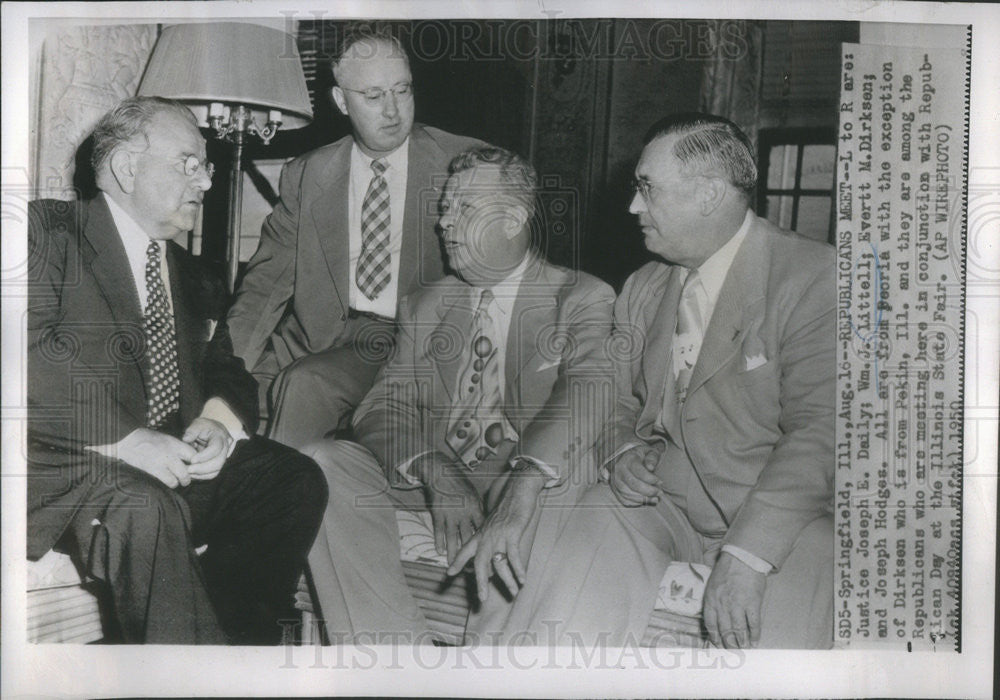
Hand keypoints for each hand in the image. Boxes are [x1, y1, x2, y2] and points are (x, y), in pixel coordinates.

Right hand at [86, 428, 195, 487]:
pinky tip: (167, 482)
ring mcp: (163, 460)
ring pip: (182, 477)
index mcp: (175, 443)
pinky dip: (170, 483)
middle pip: (190, 468)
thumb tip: (188, 459)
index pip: (194, 454)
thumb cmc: (145, 439)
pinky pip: (169, 481)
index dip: (196, 463)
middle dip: (190, 475)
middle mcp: (172, 452)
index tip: (193, 467)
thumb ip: (176, 448)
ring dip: (180, 481)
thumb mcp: (165, 439)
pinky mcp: (153, 469)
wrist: (126, 439)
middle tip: (186, 478)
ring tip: (177, 481)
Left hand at [182, 417, 231, 480]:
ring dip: (201, 474)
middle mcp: (225, 448)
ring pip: (216, 470)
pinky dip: (202, 476)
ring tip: (188, 473)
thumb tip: (186, 439)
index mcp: (220, 437)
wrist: (211, 430)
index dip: (205, 456)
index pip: (216, 448)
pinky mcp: (218, 464)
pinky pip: (212, 474)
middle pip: (218, 462)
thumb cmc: (203, 427)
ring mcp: (223, 457)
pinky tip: (191, 475)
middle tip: (188, 470)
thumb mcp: (197, 424)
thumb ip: (192, 431)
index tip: (192, 460)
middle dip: (203, 468)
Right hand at [418, 453, 484, 565]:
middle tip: (473, 566)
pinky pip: (439, 531)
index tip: (487, 553)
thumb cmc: (459, 483)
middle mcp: (464, 514)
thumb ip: (478, 509)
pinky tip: (439, 551)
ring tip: (454, 565)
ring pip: (453, 538)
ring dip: (453, 552)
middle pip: (469, 537)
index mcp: (475, 508)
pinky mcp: (438, 514)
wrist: (441, 473)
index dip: (485, 542)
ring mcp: (450, 515)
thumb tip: (484, 523)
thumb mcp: (473, 494)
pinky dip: (439, 541)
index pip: (482, 529)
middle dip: (470, 552)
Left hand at [447, 469, 545, 601]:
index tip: (449, 573)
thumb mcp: (493, 524)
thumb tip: (491, 560)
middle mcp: (486, 536)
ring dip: (507, 580)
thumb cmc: (507, 509)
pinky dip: (518, 569)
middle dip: (480, 582)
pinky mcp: (512, 533)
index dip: (457, 562)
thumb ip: (489, 540)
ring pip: (499, 563)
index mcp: (480, 534)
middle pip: (480, 563)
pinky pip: (514, 556)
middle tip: (482, 598)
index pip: (465, 550)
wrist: (517, 491)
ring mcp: (499, 536)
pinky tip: (523, 579)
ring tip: (514, 592)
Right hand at [608, 444, 662, 506]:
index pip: (639, 472)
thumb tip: (651, 467)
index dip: (651, 479)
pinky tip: (646, 501)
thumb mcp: (649, 452)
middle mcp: (619, 470)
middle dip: (649, 491)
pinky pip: (625, 500)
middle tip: (659, 492)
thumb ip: (652, 457)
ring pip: (629, 494)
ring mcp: (615, 481)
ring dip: (644, 499)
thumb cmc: (642, 456)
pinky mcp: (615, 490)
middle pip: (634, 485)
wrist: (627, 459)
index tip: (660, 482)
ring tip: (655, 498)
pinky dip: (636, 503)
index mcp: (628, 459)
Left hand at [702, 551, 766, 648]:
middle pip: (725, 630)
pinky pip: (753, 624)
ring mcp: (738, 605)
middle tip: (733, 650)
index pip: (710, 624)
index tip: (718, 644)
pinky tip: (755, 641)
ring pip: (738, 630)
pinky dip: (755, 635)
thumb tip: (717, 619)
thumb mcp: (713, 584)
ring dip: (741, 642)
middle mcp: (722, 604)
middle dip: (729, 643)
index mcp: (711, 599)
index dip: (714, 637)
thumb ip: (713, 601)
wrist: (743, 558)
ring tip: (744, 648)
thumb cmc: (728, 570)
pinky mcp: (752, 603)